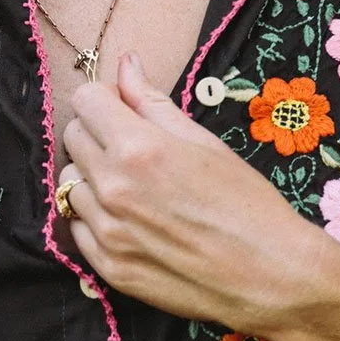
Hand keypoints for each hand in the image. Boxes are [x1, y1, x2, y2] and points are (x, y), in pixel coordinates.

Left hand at [58, 50, 321, 333]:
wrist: (269, 276)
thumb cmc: (247, 204)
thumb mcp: (204, 143)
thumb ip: (153, 103)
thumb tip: (125, 64)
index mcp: (138, 149)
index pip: (85, 101)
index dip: (105, 100)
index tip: (123, 111)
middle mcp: (112, 188)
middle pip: (73, 138)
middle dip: (97, 134)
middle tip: (133, 149)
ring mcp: (106, 232)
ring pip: (69, 185)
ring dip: (92, 178)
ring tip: (133, 188)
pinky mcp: (107, 267)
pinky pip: (76, 227)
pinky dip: (94, 218)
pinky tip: (129, 220)